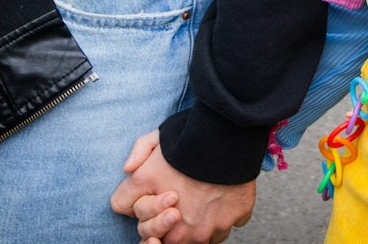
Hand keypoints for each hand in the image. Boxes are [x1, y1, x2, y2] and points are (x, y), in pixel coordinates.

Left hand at [112, 130, 255, 243]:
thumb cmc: (186, 142)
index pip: (152, 237)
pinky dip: (227, 213)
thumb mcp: (150, 146)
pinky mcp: (238, 216)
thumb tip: (129, 169)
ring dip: (204, 222)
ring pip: (207, 236)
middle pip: (180, 240)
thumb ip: (135, 161)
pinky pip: (231, 223)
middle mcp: (187, 232)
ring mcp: (215, 227)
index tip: (163, 201)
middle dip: (179, 225)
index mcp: (161, 220)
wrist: (225, 134)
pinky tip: (223, 193)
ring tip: (205, 196)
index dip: (155, 219)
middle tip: (184, 201)